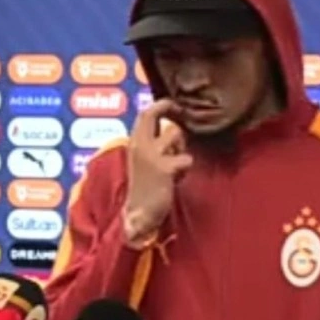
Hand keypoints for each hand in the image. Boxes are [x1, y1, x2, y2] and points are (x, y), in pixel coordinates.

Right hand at [123, 99, 192, 244]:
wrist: (138, 214)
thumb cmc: (144, 188)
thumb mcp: (143, 161)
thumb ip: (153, 144)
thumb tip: (173, 128)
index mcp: (133, 143)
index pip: (145, 113)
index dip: (161, 104)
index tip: (174, 106)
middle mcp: (139, 144)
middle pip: (154, 114)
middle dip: (171, 112)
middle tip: (182, 118)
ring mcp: (151, 154)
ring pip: (175, 133)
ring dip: (181, 146)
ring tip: (176, 164)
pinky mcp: (164, 168)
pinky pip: (186, 158)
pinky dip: (185, 167)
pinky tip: (178, 178)